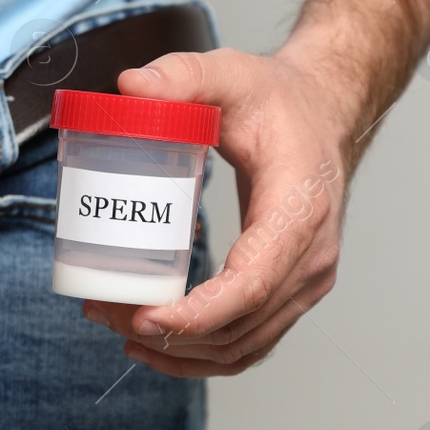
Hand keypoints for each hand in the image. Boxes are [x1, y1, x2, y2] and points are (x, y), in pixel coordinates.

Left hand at [83, 44, 359, 375]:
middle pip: (239, 324)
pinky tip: (155, 344)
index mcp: (299, 209)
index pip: (252, 284)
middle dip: (169, 334)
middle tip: (105, 313)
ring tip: (116, 327)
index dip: (197, 312)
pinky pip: (249, 342)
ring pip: (243, 345)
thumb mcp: (230, 73)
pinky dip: (202, 355)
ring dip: (180, 351)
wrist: (324, 112)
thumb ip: (182, 74)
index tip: (143, 318)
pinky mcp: (290, 291)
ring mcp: (305, 281)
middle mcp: (311, 257)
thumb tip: (130, 86)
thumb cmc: (279, 100)